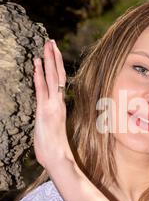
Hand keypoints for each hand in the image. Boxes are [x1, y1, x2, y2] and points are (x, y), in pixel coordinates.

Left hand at [33, 40, 73, 170]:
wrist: (58, 159)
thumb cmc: (54, 150)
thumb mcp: (51, 131)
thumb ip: (50, 121)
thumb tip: (48, 119)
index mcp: (59, 106)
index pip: (60, 82)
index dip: (56, 67)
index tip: (53, 53)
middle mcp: (58, 103)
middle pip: (58, 75)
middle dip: (54, 58)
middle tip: (51, 42)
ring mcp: (52, 106)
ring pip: (53, 78)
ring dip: (49, 61)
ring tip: (46, 45)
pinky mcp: (45, 111)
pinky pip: (43, 89)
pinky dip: (40, 75)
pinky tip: (37, 64)